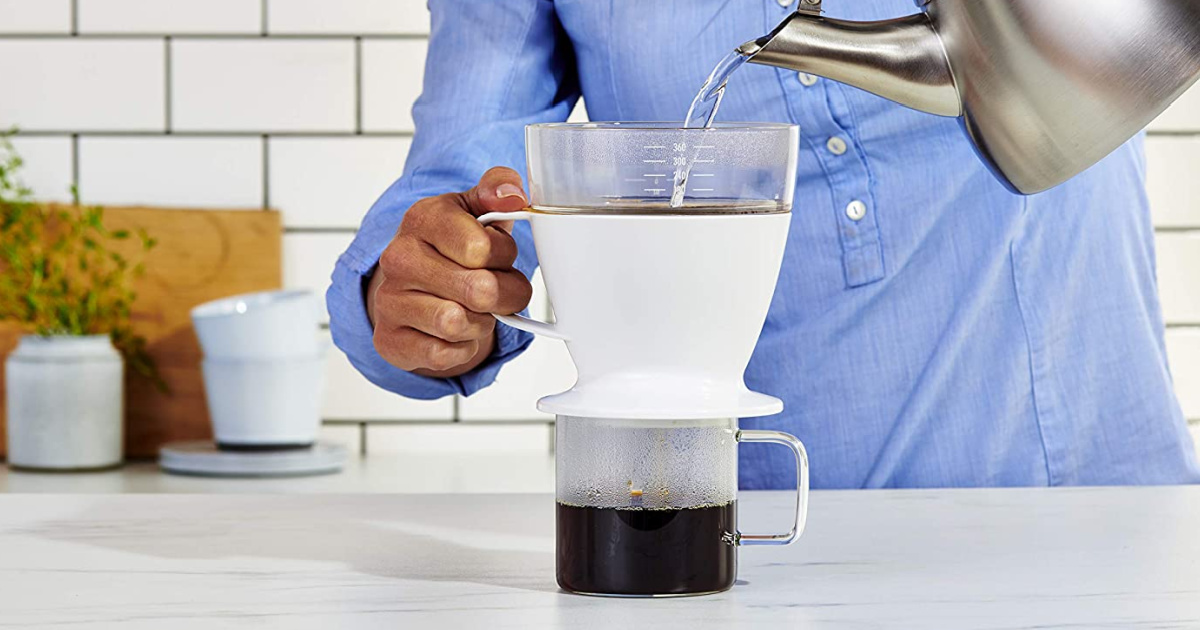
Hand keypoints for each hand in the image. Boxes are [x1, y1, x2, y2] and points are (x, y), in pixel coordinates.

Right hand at [367, 167, 532, 377]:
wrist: (413, 286)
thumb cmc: (453, 247)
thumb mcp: (476, 209)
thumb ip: (498, 189)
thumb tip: (512, 195)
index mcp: (422, 218)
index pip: (483, 248)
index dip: (503, 256)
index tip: (495, 253)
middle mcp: (399, 257)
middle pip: (480, 290)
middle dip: (504, 294)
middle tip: (498, 288)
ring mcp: (389, 300)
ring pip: (460, 324)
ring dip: (482, 322)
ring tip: (474, 308)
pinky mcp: (389, 340)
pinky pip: (444, 354)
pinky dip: (461, 347)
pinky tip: (455, 331)